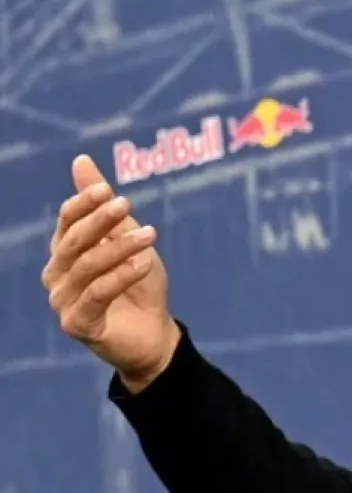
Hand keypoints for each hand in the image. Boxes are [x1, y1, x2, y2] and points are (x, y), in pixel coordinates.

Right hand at [41, 154, 178, 391]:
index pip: (66, 221)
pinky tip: (145, 263)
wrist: (153, 331)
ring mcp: (64, 302)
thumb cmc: (138, 282)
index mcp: (65, 252)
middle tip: (128, 204)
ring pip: (87, 267)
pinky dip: (122, 276)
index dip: (84, 203)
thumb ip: (104, 205)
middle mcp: (57, 276)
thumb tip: (81, 160)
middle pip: (73, 242)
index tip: (109, 191)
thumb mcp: (127, 238)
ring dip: (120, 247)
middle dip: (100, 221)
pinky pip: (97, 294)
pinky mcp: (78, 325)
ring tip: (151, 235)